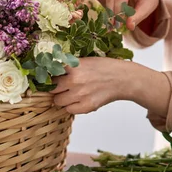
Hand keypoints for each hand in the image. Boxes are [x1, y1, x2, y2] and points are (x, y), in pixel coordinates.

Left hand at [51, 57, 168, 114]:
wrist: (123, 78)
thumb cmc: (105, 68)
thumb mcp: (85, 61)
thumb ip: (69, 66)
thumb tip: (51, 71)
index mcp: (72, 66)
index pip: (49, 73)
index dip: (49, 76)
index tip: (49, 78)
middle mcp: (73, 80)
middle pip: (51, 88)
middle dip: (56, 88)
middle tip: (63, 87)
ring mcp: (79, 95)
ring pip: (58, 101)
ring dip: (62, 98)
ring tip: (72, 94)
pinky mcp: (86, 106)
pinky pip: (69, 110)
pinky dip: (72, 107)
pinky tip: (80, 100)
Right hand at [95, 0, 159, 30]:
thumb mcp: (148, 6)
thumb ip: (138, 16)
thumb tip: (129, 26)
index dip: (118, 10)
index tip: (119, 24)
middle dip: (112, 12)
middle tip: (115, 25)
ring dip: (107, 8)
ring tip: (116, 13)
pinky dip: (103, 3)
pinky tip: (112, 5)